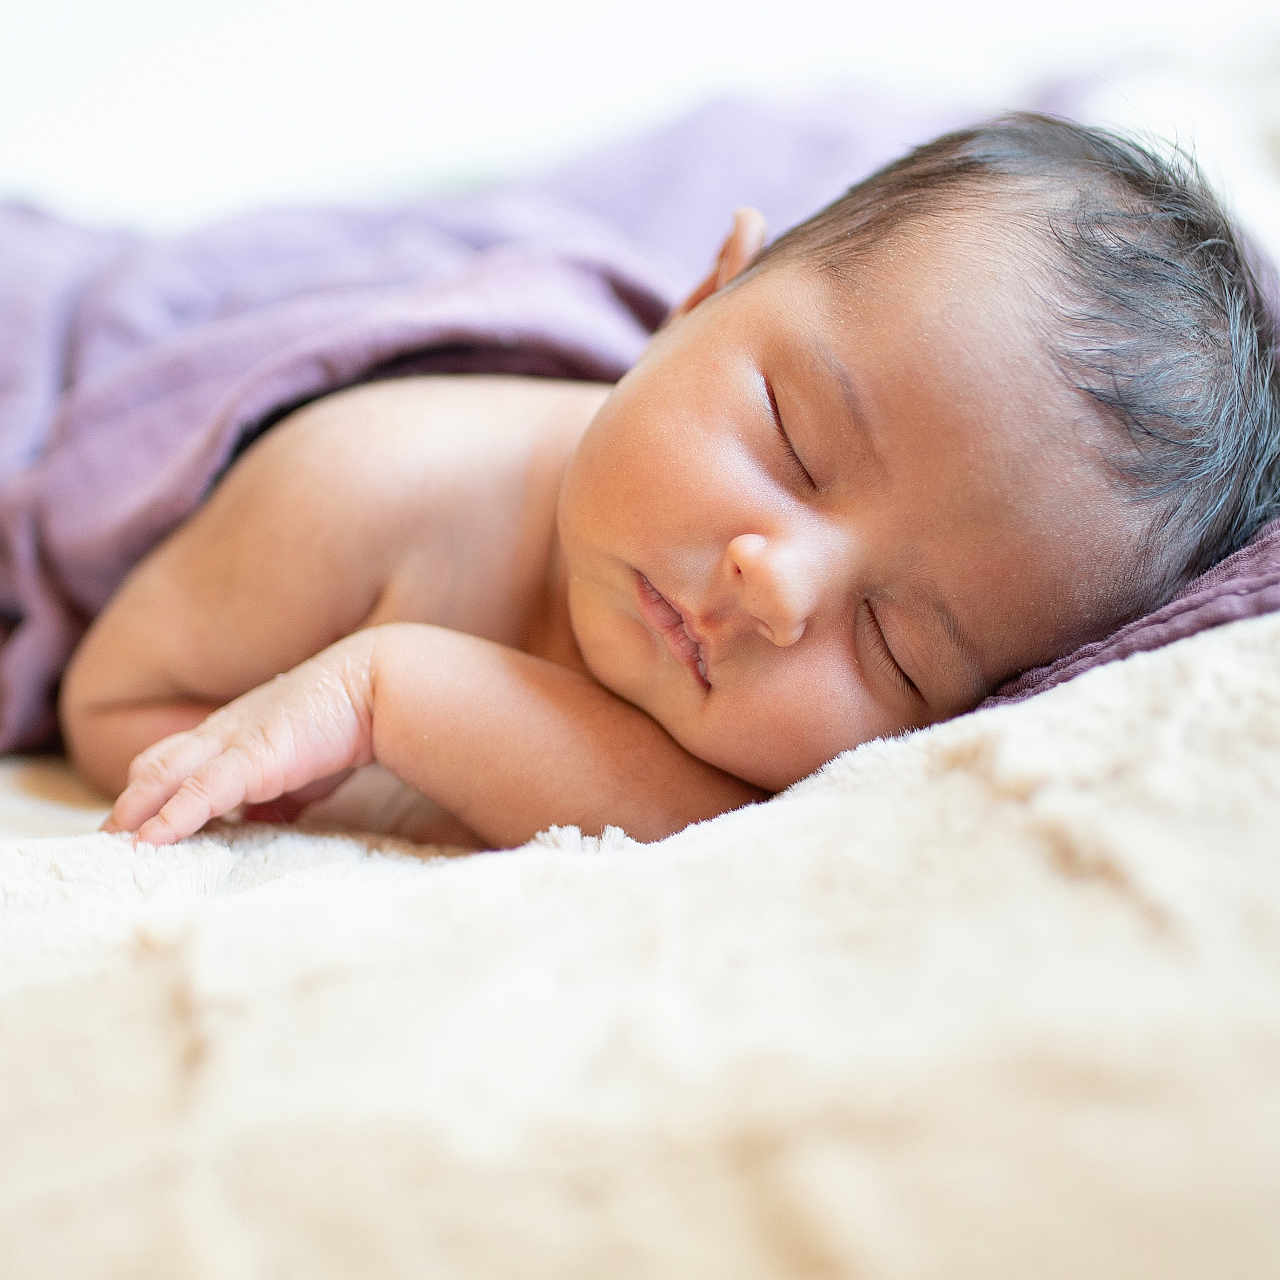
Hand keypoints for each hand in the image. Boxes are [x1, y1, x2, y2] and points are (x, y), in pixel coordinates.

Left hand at [102, 636, 375, 844]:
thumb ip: (277, 797)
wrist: (377, 683)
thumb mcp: (304, 768)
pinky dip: (170, 819)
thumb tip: (260, 827)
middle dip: (127, 806)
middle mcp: (222, 732)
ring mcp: (232, 741)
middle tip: (106, 844)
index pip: (174, 762)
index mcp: (234, 732)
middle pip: (153, 766)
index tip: (133, 829)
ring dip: (133, 813)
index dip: (149, 794)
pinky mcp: (253, 757)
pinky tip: (149, 842)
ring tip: (113, 849)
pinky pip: (201, 792)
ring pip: (160, 776)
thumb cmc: (347, 721)